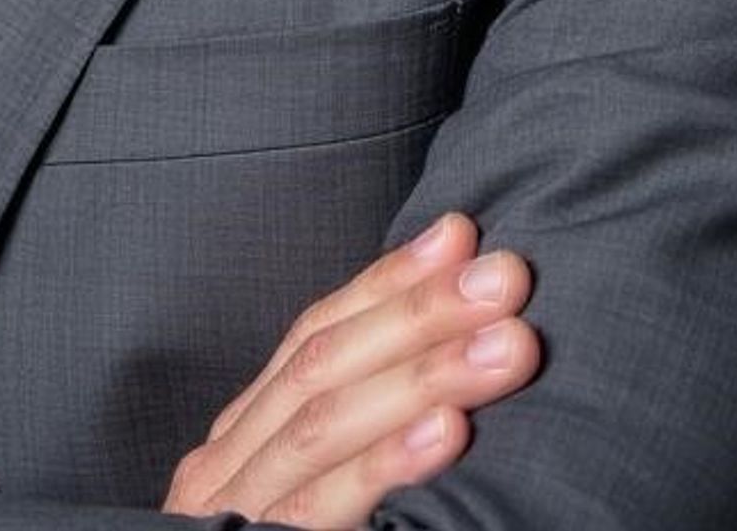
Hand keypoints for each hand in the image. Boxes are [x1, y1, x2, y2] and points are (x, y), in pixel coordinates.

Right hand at [163, 215, 538, 527]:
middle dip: (422, 313)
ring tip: (507, 344)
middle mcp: (229, 467)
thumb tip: (447, 322)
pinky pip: (322, 510)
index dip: (388, 280)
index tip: (461, 233)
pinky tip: (449, 434)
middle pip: (325, 365)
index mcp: (244, 436)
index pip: (315, 334)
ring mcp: (241, 518)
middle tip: (506, 278)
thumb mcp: (308, 481)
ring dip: (426, 373)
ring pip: (326, 423)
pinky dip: (388, 464)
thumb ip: (350, 421)